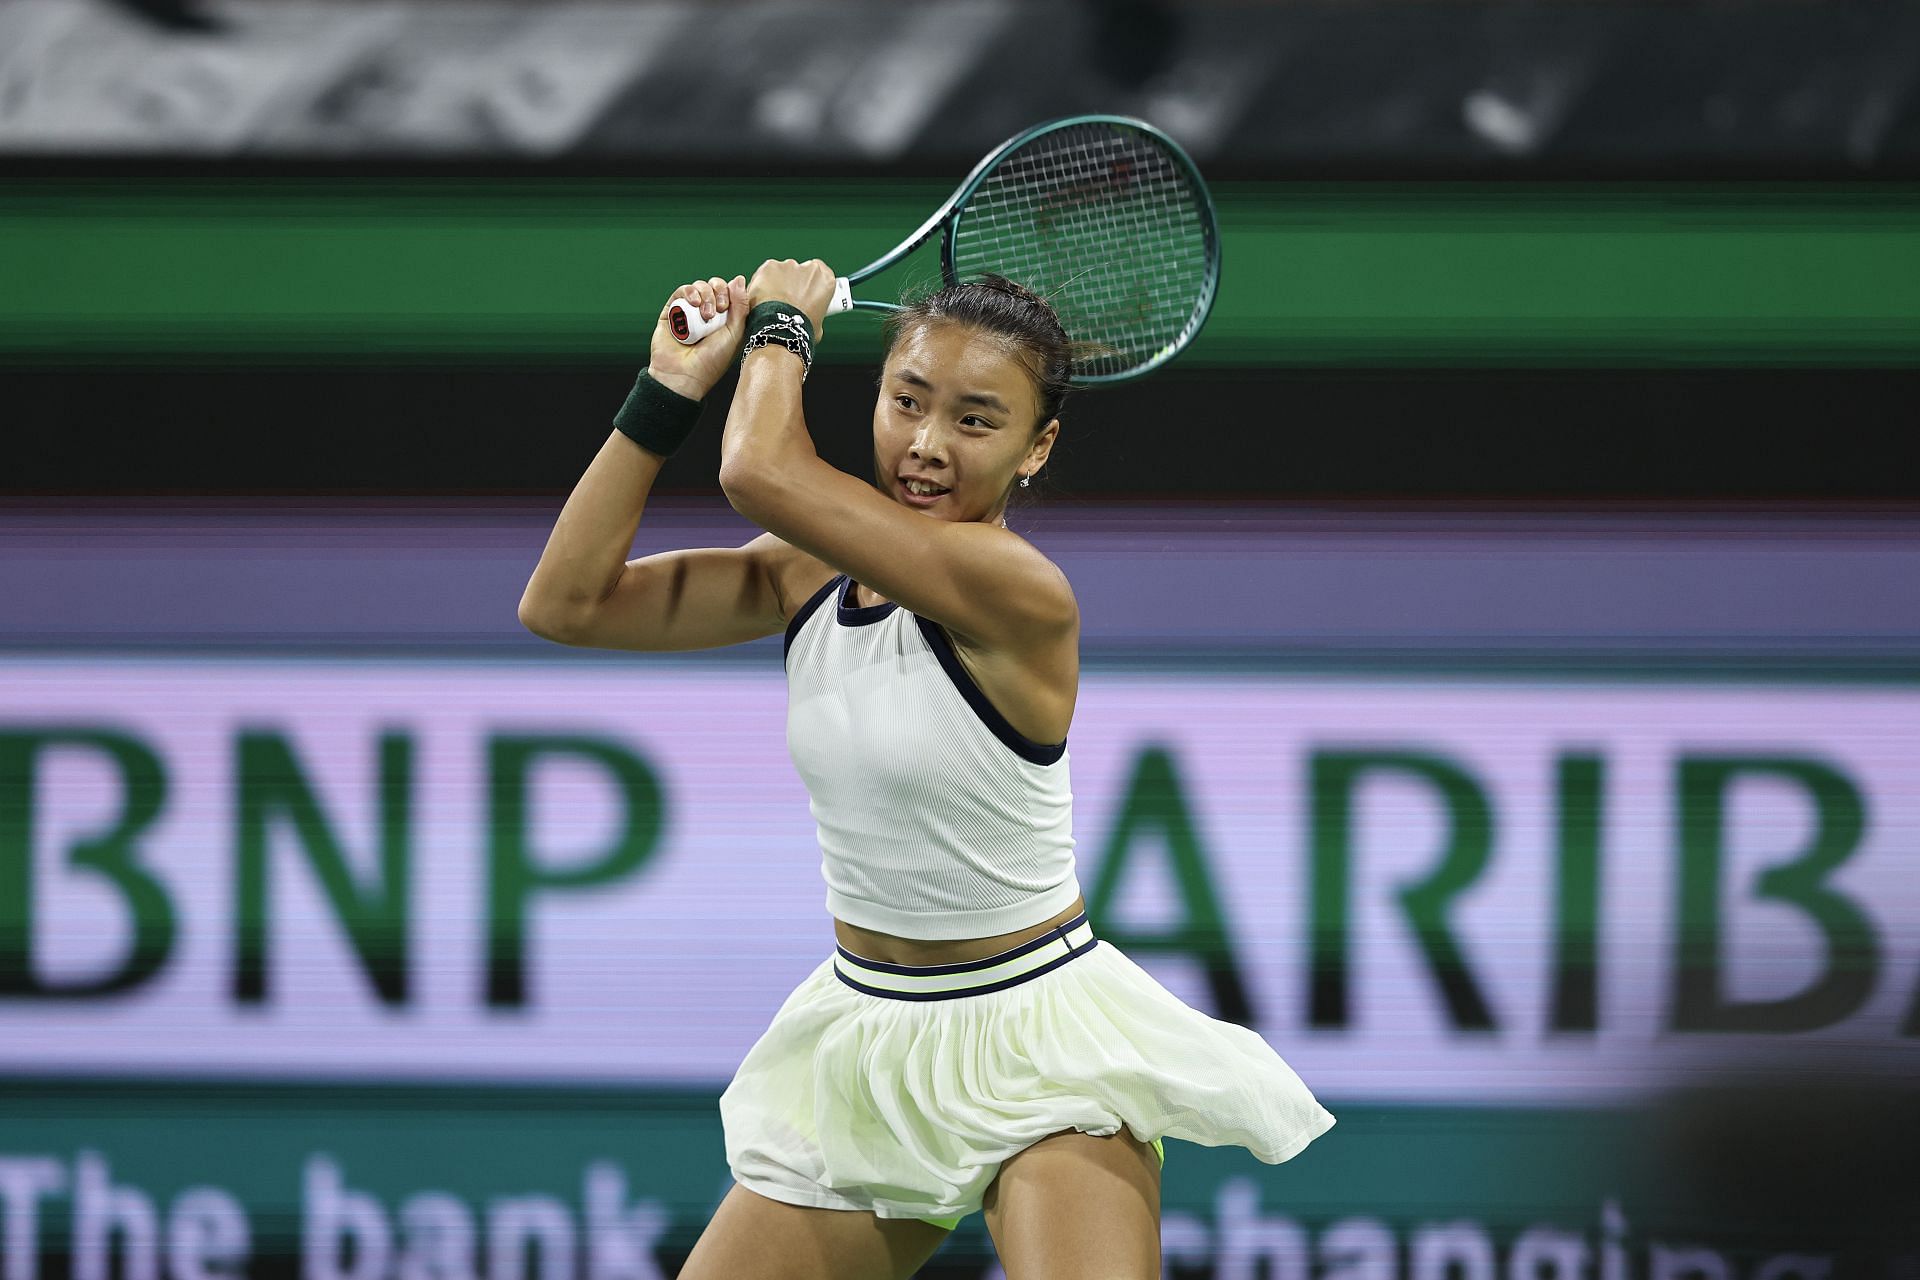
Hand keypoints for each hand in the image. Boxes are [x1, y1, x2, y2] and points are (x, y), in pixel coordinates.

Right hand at [648, 275, 746, 399]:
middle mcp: (707, 313)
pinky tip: (693, 304)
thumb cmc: (712, 361)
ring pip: (699, 286)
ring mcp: (689, 312)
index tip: (729, 307)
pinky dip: (689, 292)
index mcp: (725, 319)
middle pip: (715, 285)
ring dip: (705, 294)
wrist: (684, 374)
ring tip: (705, 314)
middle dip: (718, 291)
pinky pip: (681, 291)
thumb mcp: (734, 334)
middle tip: (718, 310)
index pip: (730, 292)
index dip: (731, 292)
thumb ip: (740, 306)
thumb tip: (739, 278)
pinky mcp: (671, 311)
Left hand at [746, 259, 835, 341]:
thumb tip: (809, 315)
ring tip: (773, 303)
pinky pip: (765, 273)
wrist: (782, 328)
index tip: (805, 294)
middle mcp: (809, 268)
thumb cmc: (801, 329)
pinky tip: (762, 298)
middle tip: (787, 302)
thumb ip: (815, 309)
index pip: (820, 272)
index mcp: (825, 279)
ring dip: (777, 284)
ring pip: (782, 272)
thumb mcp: (818, 322)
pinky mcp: (770, 266)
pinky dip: (762, 283)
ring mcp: (788, 265)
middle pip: (800, 271)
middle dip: (793, 283)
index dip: (810, 284)